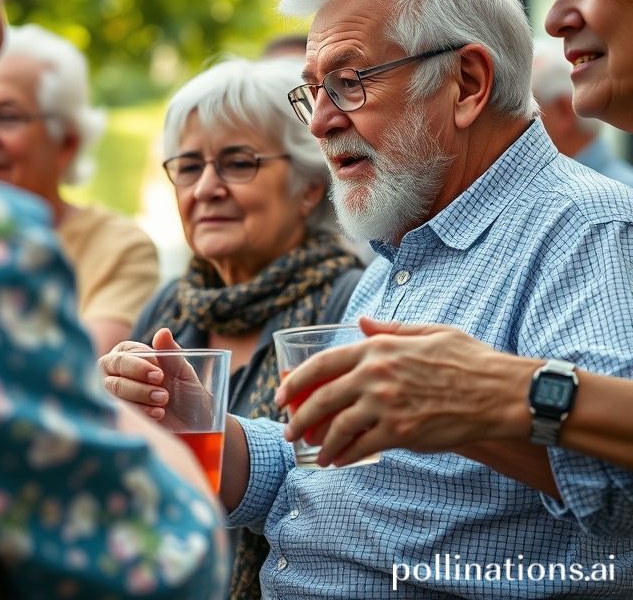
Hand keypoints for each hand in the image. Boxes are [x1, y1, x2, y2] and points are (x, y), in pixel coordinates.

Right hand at [100, 329, 212, 430]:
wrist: (192, 419)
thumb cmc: (185, 389)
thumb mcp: (182, 370)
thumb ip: (170, 352)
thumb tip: (163, 332)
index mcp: (130, 355)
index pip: (121, 355)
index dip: (137, 365)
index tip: (159, 374)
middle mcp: (117, 373)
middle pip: (112, 373)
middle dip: (138, 384)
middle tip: (163, 390)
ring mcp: (115, 395)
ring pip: (114, 392)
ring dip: (141, 396)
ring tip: (164, 400)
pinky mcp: (120, 414)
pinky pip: (120, 411)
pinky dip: (140, 412)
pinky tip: (159, 413)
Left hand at [274, 317, 533, 466]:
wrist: (501, 391)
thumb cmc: (467, 358)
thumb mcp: (427, 331)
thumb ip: (389, 328)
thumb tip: (360, 322)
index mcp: (379, 347)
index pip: (323, 363)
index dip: (296, 380)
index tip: (281, 392)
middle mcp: (376, 375)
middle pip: (322, 398)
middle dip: (299, 416)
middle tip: (289, 430)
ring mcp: (387, 405)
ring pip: (338, 427)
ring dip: (320, 442)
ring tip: (313, 451)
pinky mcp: (402, 433)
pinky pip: (362, 447)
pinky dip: (345, 455)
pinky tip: (338, 460)